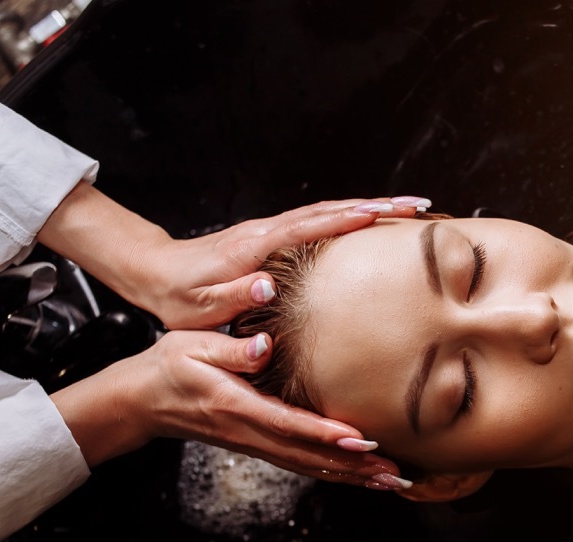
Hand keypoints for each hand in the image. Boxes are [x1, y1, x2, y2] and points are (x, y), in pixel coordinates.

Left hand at [38, 186, 428, 329]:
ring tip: (408, 208)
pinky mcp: (275, 237)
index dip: (347, 219)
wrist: (155, 272)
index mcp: (255, 246)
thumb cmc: (180, 296)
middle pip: (330, 210)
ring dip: (370, 205)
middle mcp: (268, 230)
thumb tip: (267, 286)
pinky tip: (373, 221)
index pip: (309, 226)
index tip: (383, 213)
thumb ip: (235, 296)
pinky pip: (321, 221)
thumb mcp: (202, 306)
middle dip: (376, 204)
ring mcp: (273, 230)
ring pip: (328, 211)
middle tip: (417, 205)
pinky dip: (350, 216)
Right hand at [51, 329, 408, 488]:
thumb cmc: (168, 366)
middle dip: (354, 468)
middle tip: (394, 474)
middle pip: (309, 456)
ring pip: (310, 466)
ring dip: (352, 477)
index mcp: (235, 406)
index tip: (361, 440)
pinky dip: (335, 473)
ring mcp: (255, 444)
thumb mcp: (191, 346)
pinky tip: (361, 476)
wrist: (142, 400)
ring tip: (391, 482)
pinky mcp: (260, 446)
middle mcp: (249, 432)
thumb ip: (231, 349)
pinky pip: (302, 464)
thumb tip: (265, 346)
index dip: (325, 434)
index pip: (288, 423)